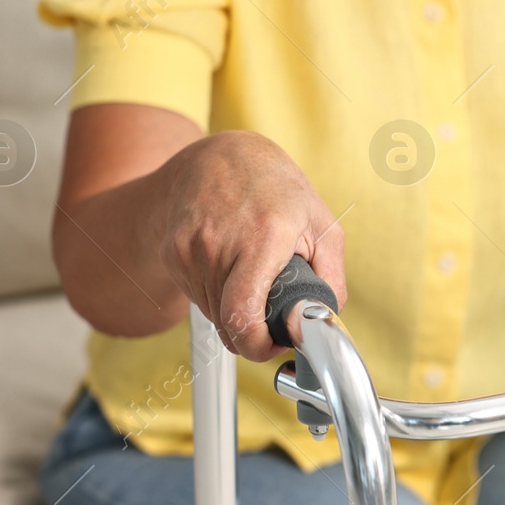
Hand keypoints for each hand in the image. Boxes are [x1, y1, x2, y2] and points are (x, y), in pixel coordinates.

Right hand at [156, 130, 345, 359]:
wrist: (218, 157)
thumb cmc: (277, 190)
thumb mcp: (322, 225)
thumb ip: (331, 279)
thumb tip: (326, 321)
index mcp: (263, 238)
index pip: (243, 316)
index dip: (257, 346)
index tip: (273, 345)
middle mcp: (219, 245)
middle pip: (229, 324)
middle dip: (254, 332)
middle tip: (273, 317)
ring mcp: (190, 250)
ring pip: (213, 316)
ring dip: (235, 313)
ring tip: (252, 279)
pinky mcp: (172, 254)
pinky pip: (198, 298)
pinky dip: (217, 296)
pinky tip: (230, 268)